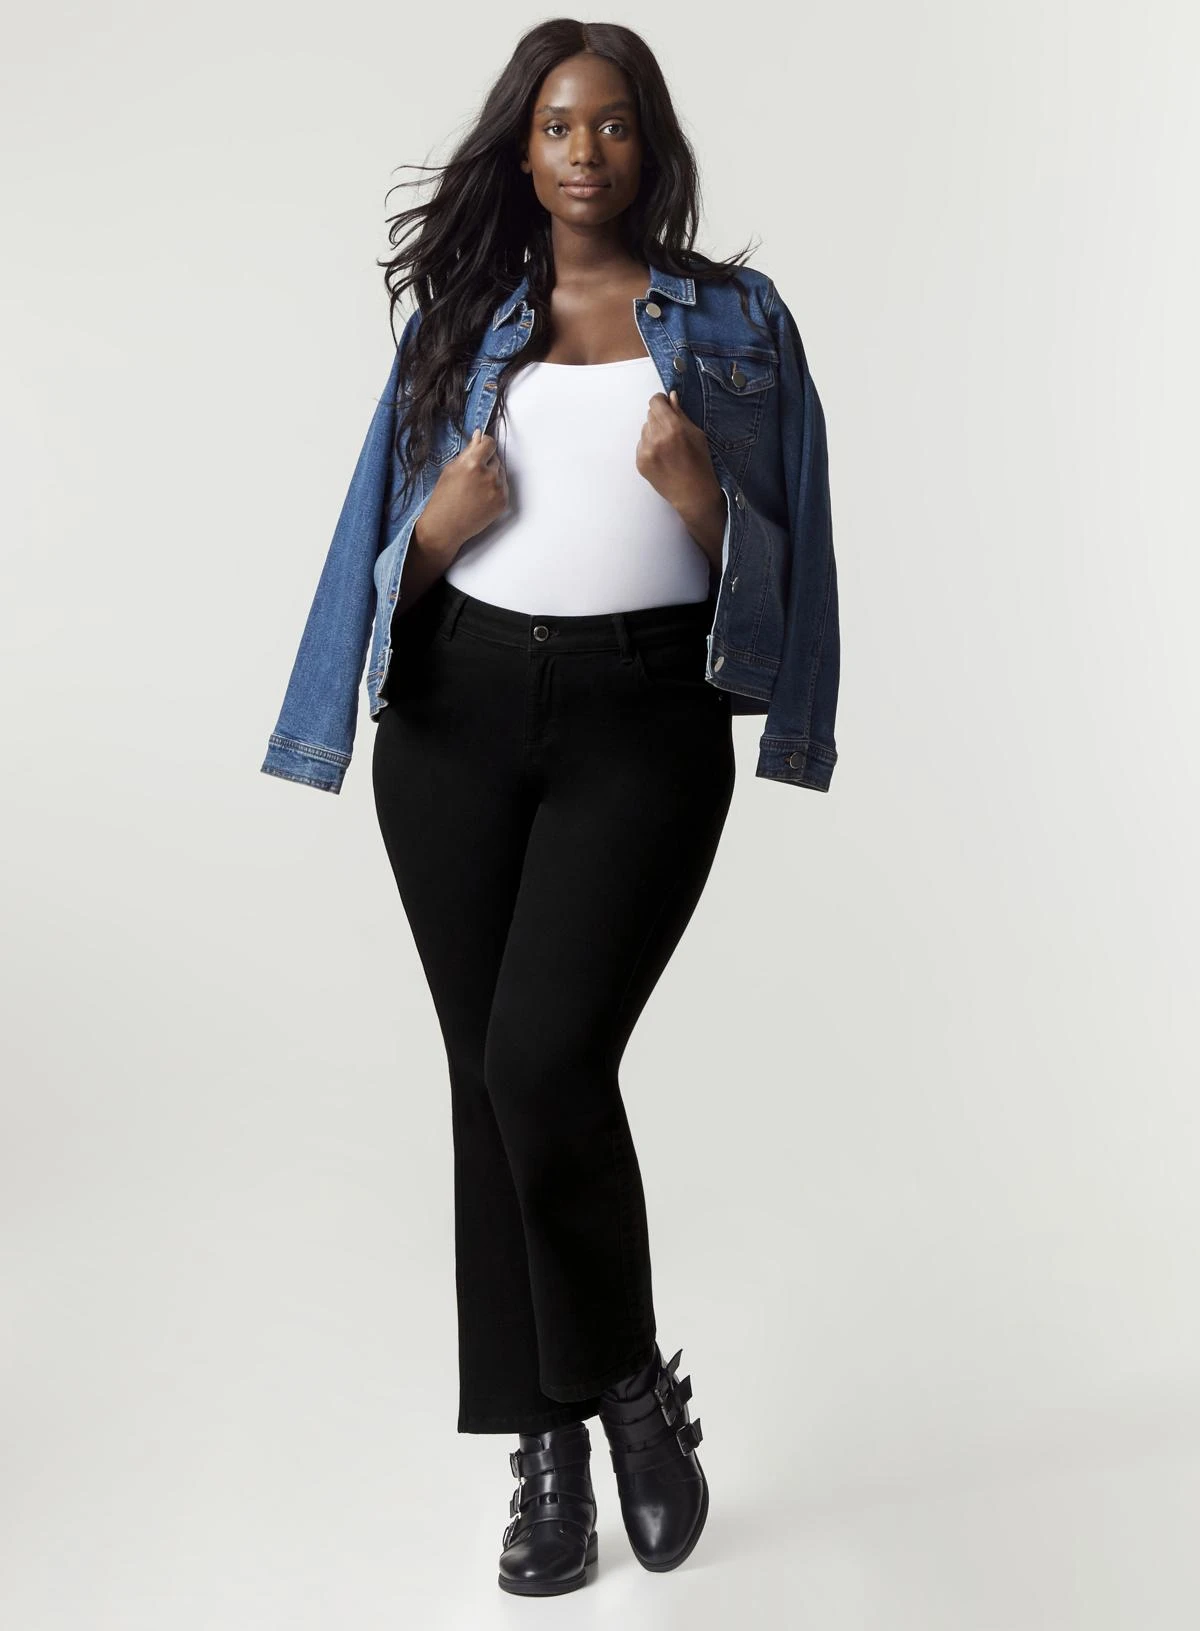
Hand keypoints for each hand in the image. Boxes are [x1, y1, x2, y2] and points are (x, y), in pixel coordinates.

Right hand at [415, 428, 508, 561]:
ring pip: (500, 472)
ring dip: (491, 475)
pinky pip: (503, 487)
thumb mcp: (451, 470)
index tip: (481, 448)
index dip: (484, 445)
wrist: (445, 527)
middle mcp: (489, 475)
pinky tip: (480, 497)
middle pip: (495, 458)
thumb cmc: (443, 499)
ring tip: (475, 489)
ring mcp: (498, 490)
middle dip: (486, 463)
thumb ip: (468, 451)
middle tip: (471, 476)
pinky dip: (495, 489)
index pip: (490, 443)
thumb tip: (479, 436)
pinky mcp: (503, 502)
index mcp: (473, 464)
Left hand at [634, 389, 725, 566]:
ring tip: (668, 447)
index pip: (655, 402)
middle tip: (672, 431)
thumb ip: (680, 414)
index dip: (661, 402)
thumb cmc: (700, 464)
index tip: (666, 406)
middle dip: (660, 418)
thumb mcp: (697, 434)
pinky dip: (650, 447)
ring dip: (654, 432)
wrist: (693, 494)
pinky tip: (663, 457)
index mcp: (673, 427)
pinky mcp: (640, 462)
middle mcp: (656, 437)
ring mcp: (646, 451)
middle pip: (650, 414)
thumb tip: (671, 397)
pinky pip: (641, 444)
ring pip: (645, 429)